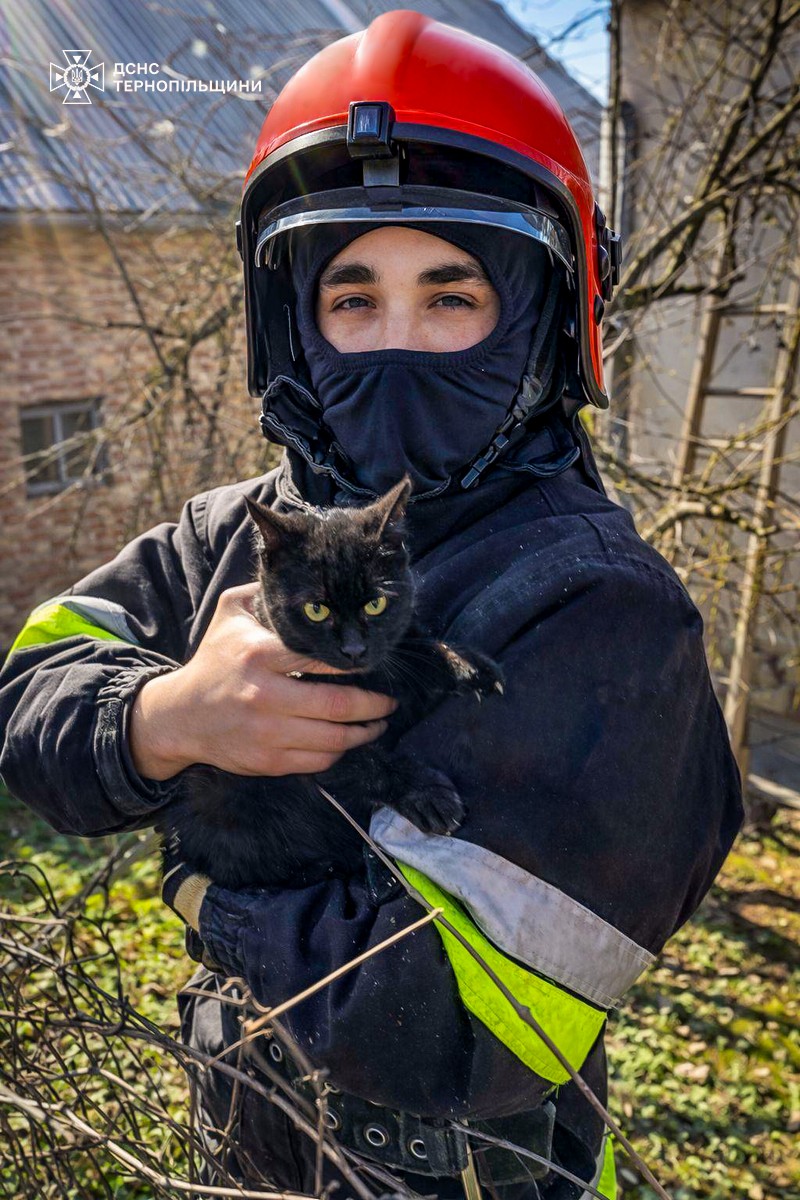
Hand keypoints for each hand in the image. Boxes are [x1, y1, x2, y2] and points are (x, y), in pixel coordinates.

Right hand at [129, 583, 397, 780]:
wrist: (178, 716)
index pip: (321, 660)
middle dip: (374, 706)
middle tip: (390, 702)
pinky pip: (316, 762)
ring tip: (378, 724)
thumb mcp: (230, 614)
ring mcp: (265, 732)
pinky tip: (346, 741)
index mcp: (259, 655)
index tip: (374, 663)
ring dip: (364, 733)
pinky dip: (338, 752)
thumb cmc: (214, 660)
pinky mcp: (266, 761)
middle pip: (337, 705)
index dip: (354, 664)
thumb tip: (303, 574)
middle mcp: (263, 695)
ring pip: (333, 740)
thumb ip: (265, 593)